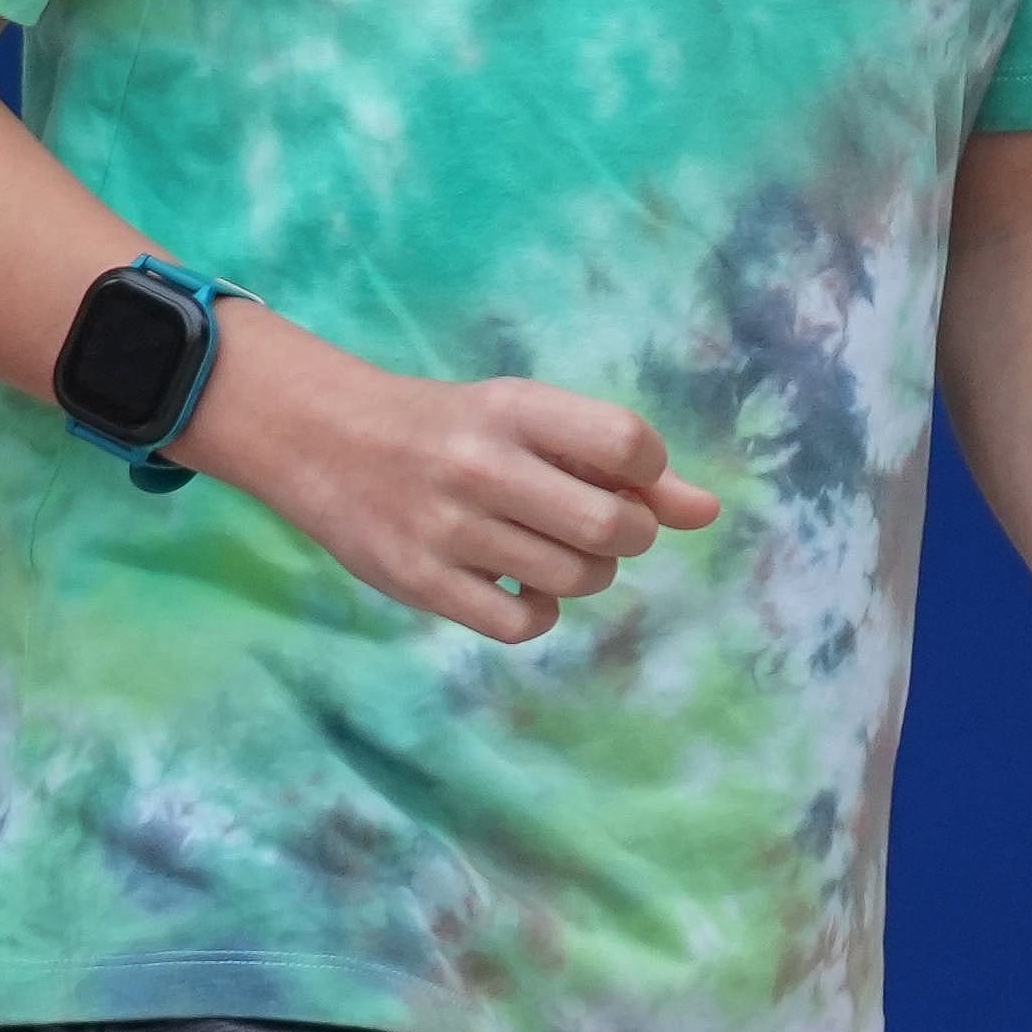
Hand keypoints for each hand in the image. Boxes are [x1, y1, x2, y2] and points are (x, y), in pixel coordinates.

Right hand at [181, 311, 724, 644]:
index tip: (620, 477)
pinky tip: (517, 587)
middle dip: (628, 537)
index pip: (629, 444)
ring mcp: (450, 527)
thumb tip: (709, 512)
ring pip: (576, 580)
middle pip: (614, 528)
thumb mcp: (526, 420)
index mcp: (514, 406)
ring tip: (552, 553)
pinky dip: (538, 612)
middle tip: (597, 527)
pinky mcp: (422, 582)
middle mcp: (483, 463)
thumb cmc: (449, 428)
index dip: (649, 473)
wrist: (322, 439)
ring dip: (586, 575)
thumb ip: (616, 463)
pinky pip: (523, 624)